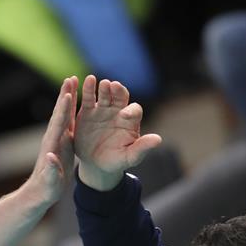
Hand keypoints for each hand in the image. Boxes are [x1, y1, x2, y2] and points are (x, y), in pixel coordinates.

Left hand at [24, 76, 77, 206]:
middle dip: (65, 96)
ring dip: (68, 98)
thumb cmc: (46, 189)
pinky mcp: (62, 142)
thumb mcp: (50, 182)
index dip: (63, 110)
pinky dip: (72, 109)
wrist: (40, 192)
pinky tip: (76, 100)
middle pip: (60, 113)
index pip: (58, 125)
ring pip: (63, 114)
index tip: (68, 95)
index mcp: (52, 146)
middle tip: (70, 78)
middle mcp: (53, 139)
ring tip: (73, 81)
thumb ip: (51, 170)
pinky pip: (68, 121)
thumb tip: (50, 158)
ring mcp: (57, 139)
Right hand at [73, 75, 161, 191]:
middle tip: (113, 86)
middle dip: (118, 91)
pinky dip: (88, 89)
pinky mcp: (87, 112)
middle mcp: (118, 111)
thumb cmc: (116, 161)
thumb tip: (158, 140)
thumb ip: (142, 148)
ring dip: (103, 87)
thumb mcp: (130, 157)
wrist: (96, 164)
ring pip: (105, 94)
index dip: (130, 111)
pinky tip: (87, 80)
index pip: (134, 110)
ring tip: (100, 82)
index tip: (124, 115)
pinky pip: (88, 98)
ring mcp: (103, 110)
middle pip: (120, 96)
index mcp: (130, 121)